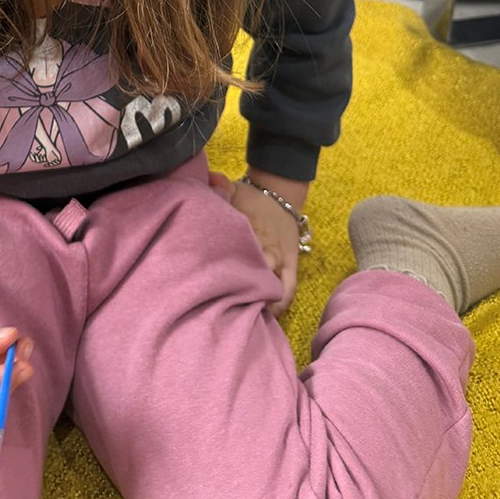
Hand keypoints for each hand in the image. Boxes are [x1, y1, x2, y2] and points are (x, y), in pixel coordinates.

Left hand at [209, 169, 307, 315]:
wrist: (281, 192)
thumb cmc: (250, 196)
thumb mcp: (234, 189)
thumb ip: (220, 186)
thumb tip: (211, 179)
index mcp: (249, 229)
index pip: (236, 250)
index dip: (224, 269)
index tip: (208, 286)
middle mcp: (265, 246)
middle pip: (252, 273)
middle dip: (240, 292)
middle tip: (224, 310)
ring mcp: (279, 258)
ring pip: (271, 285)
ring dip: (259, 301)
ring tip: (245, 319)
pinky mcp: (291, 265)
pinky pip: (290, 288)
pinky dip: (280, 303)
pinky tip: (269, 315)